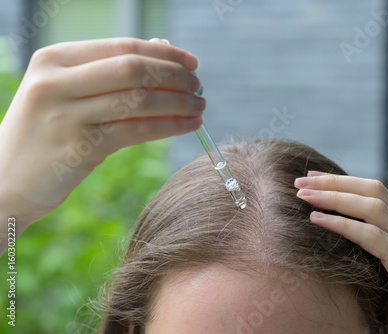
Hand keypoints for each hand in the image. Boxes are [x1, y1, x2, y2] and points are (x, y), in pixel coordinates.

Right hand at [0, 37, 204, 232]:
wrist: (4, 182)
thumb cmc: (45, 135)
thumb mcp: (64, 96)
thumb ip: (107, 77)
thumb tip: (164, 59)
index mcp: (54, 59)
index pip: (122, 47)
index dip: (164, 54)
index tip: (192, 63)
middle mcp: (56, 81)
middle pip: (133, 69)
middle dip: (175, 76)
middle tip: (199, 87)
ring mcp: (65, 114)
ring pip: (139, 99)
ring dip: (179, 102)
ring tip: (200, 107)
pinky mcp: (78, 147)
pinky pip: (137, 130)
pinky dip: (170, 126)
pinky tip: (189, 126)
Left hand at [295, 171, 387, 333]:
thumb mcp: (382, 273)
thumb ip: (368, 252)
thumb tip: (330, 238)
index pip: (374, 192)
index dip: (341, 181)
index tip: (310, 177)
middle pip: (373, 191)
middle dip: (335, 182)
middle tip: (300, 180)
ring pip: (373, 208)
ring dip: (335, 198)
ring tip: (303, 196)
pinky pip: (374, 238)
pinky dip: (343, 225)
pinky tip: (317, 220)